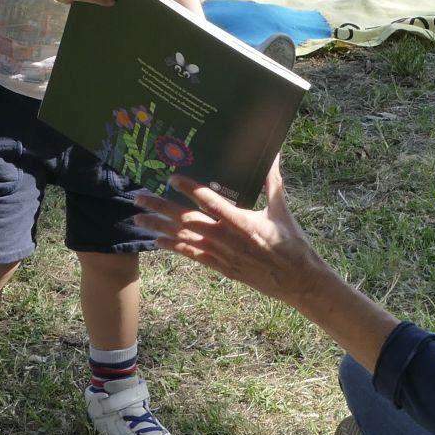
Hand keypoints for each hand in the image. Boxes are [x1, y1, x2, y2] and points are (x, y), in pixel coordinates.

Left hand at [134, 165, 329, 304]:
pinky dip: (174, 248)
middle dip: (161, 208)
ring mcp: (222, 254)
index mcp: (243, 222)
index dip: (191, 189)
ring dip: (159, 228)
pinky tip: (157, 242)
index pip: (212, 202)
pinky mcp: (221, 267)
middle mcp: (228, 238)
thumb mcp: (282, 210)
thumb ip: (273, 181)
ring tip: (137, 220)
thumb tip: (274, 153)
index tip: (173, 177)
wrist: (297, 281)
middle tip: (139, 197)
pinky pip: (192, 256)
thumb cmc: (292, 244)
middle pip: (188, 220)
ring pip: (184, 239)